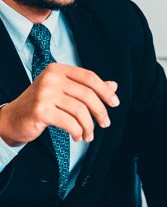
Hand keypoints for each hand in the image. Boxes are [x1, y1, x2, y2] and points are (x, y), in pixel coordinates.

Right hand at [0, 64, 118, 145]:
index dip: (105, 91)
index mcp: (58, 70)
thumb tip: (113, 85)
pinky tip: (78, 136)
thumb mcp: (63, 91)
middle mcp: (51, 78)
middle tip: (106, 124)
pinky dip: (78, 131)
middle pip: (88, 95)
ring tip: (89, 135)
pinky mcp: (41, 110)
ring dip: (89, 126)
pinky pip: (69, 122)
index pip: (90, 77)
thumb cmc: (41, 104)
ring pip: (80, 110)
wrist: (12, 119)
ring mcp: (44, 94)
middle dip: (100, 112)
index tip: (115, 103)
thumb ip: (86, 88)